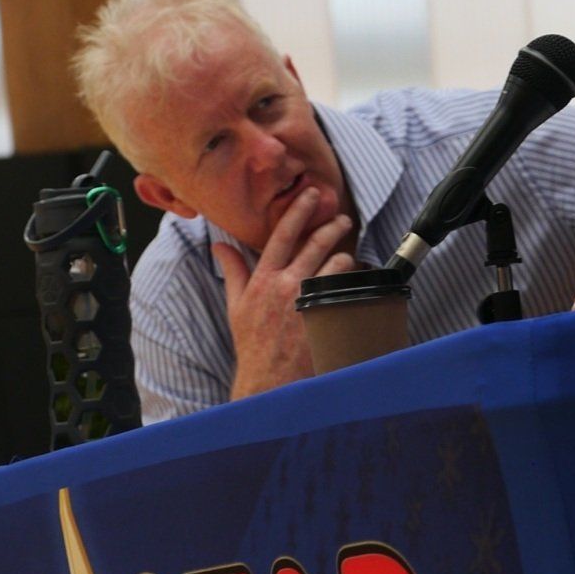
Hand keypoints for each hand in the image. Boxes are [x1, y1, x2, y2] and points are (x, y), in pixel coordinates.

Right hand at [214, 187, 356, 398]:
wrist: (270, 379)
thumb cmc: (252, 343)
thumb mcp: (236, 305)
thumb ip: (234, 271)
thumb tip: (218, 245)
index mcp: (265, 280)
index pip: (282, 234)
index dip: (298, 210)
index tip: (311, 194)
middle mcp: (288, 286)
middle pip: (317, 244)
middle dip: (333, 226)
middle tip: (342, 218)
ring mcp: (311, 301)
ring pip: (338, 264)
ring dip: (346, 257)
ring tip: (348, 258)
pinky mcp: (329, 316)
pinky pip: (348, 289)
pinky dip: (353, 283)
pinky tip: (356, 283)